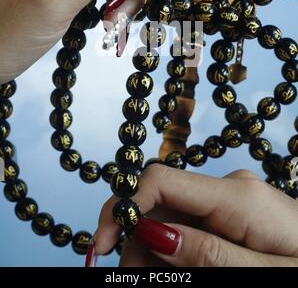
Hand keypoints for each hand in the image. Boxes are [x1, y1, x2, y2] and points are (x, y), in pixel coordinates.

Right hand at [94, 165, 297, 266]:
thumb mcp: (264, 275)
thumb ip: (209, 255)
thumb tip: (151, 233)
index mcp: (238, 196)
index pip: (162, 180)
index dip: (124, 206)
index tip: (102, 245)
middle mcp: (229, 191)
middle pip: (160, 204)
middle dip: (135, 240)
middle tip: (130, 280)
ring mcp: (231, 203)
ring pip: (170, 220)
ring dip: (151, 252)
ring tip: (152, 280)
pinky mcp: (232, 217)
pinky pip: (190, 229)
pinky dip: (171, 253)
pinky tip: (171, 271)